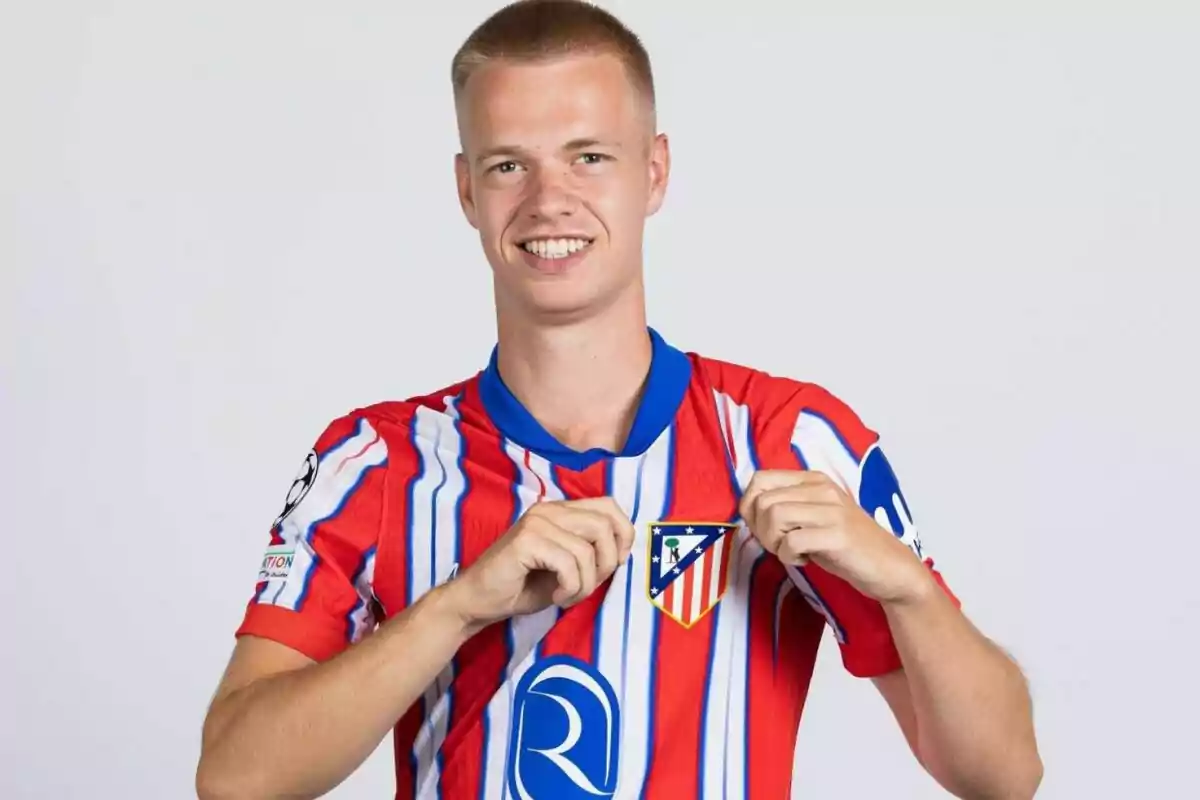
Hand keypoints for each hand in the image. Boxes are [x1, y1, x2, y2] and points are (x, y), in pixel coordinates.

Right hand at [442, 497, 634, 631]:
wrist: (478, 601)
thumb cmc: (522, 586)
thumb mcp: (567, 567)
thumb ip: (591, 553)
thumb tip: (622, 553)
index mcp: (561, 511)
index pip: (609, 506)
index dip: (623, 534)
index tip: (614, 564)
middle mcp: (550, 509)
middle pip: (604, 526)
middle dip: (605, 564)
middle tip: (586, 586)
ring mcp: (537, 522)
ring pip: (587, 549)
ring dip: (585, 583)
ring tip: (567, 595)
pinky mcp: (526, 540)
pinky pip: (569, 563)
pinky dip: (570, 587)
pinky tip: (556, 595)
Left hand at [739, 470, 930, 604]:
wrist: (890, 568)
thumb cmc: (845, 546)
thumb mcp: (812, 518)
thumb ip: (786, 507)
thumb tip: (748, 510)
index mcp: (813, 480)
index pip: (760, 479)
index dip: (750, 507)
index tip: (765, 529)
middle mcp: (822, 489)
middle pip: (763, 501)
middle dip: (761, 530)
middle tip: (779, 546)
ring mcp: (832, 510)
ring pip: (774, 515)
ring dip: (773, 542)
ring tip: (792, 552)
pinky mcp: (838, 535)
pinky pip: (792, 541)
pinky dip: (789, 556)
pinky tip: (804, 560)